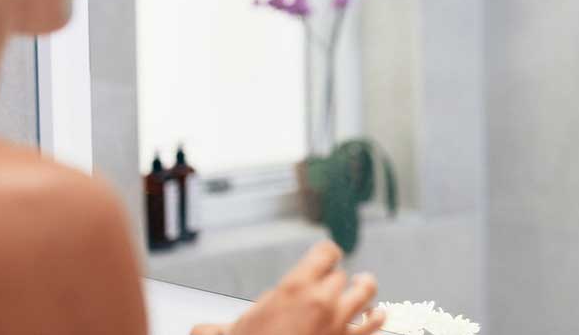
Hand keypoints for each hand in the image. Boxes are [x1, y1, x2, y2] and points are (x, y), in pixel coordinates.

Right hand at [196, 241, 385, 334]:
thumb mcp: (231, 333)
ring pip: (365, 291)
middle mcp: (323, 300)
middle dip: (333, 280)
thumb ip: (216, 328)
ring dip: (364, 288)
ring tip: (364, 284)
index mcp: (296, 288)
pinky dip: (377, 317)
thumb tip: (201, 331)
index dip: (326, 254)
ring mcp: (340, 322)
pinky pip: (373, 324)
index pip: (327, 252)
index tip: (325, 256)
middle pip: (340, 276)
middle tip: (328, 286)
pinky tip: (377, 314)